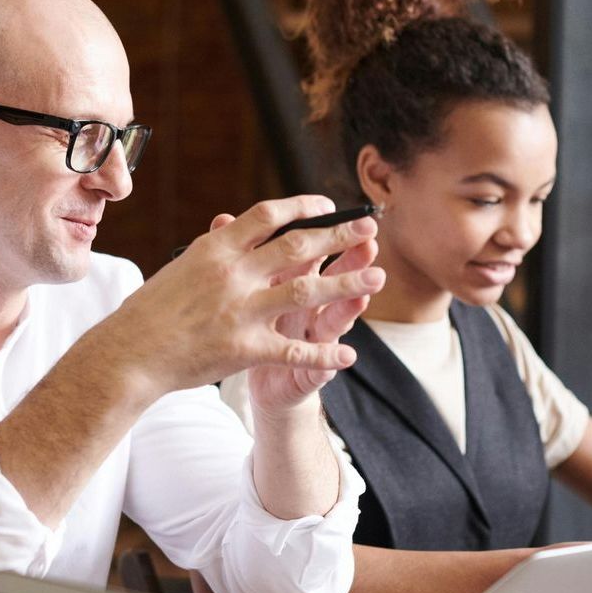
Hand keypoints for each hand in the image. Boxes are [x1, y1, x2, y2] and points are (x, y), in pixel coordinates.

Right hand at [116, 196, 379, 397]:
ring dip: (347, 284)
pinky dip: (324, 354)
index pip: (269, 215)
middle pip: (299, 246)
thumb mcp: (181, 266)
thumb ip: (215, 248)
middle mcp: (233, 273)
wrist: (129, 353)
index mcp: (216, 247)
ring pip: (307, 292)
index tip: (327, 205)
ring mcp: (241, 311)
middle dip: (340, 236)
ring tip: (377, 278)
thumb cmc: (149, 311)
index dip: (304, 206)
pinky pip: (295, 350)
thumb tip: (232, 226)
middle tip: (369, 228)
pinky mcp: (245, 348)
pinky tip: (348, 355)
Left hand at [223, 209, 382, 413]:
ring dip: (351, 303)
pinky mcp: (304, 371)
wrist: (256, 382)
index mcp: (288, 284)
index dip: (320, 233)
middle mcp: (306, 308)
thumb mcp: (243, 292)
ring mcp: (308, 339)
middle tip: (368, 242)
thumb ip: (240, 259)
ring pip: (333, 317)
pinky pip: (317, 366)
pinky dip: (329, 361)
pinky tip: (346, 357)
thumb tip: (222, 219)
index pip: (310, 253)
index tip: (332, 210)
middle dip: (349, 260)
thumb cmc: (246, 327)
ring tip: (369, 288)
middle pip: (329, 278)